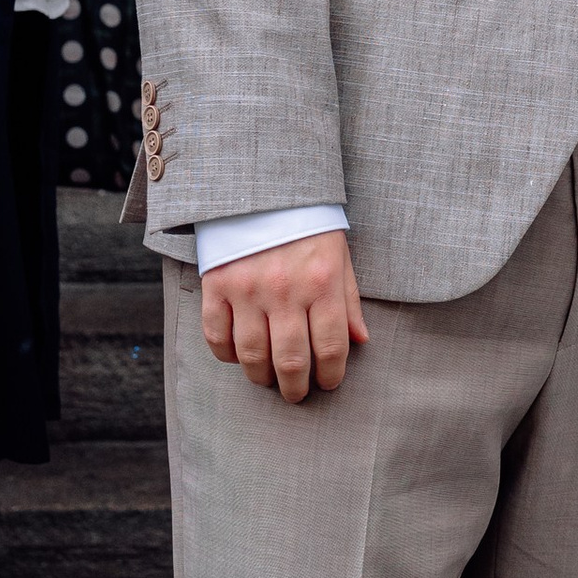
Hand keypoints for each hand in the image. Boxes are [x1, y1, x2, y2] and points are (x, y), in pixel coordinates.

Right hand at [200, 230, 368, 399]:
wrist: (261, 185)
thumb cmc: (306, 224)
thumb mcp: (339, 256)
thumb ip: (349, 301)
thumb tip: (360, 341)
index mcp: (322, 282)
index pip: (331, 347)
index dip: (332, 375)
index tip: (328, 383)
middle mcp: (285, 290)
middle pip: (291, 361)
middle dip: (297, 388)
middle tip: (297, 393)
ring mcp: (247, 289)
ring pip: (252, 356)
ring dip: (262, 377)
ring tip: (269, 380)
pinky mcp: (216, 285)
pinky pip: (217, 336)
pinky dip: (227, 355)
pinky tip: (239, 356)